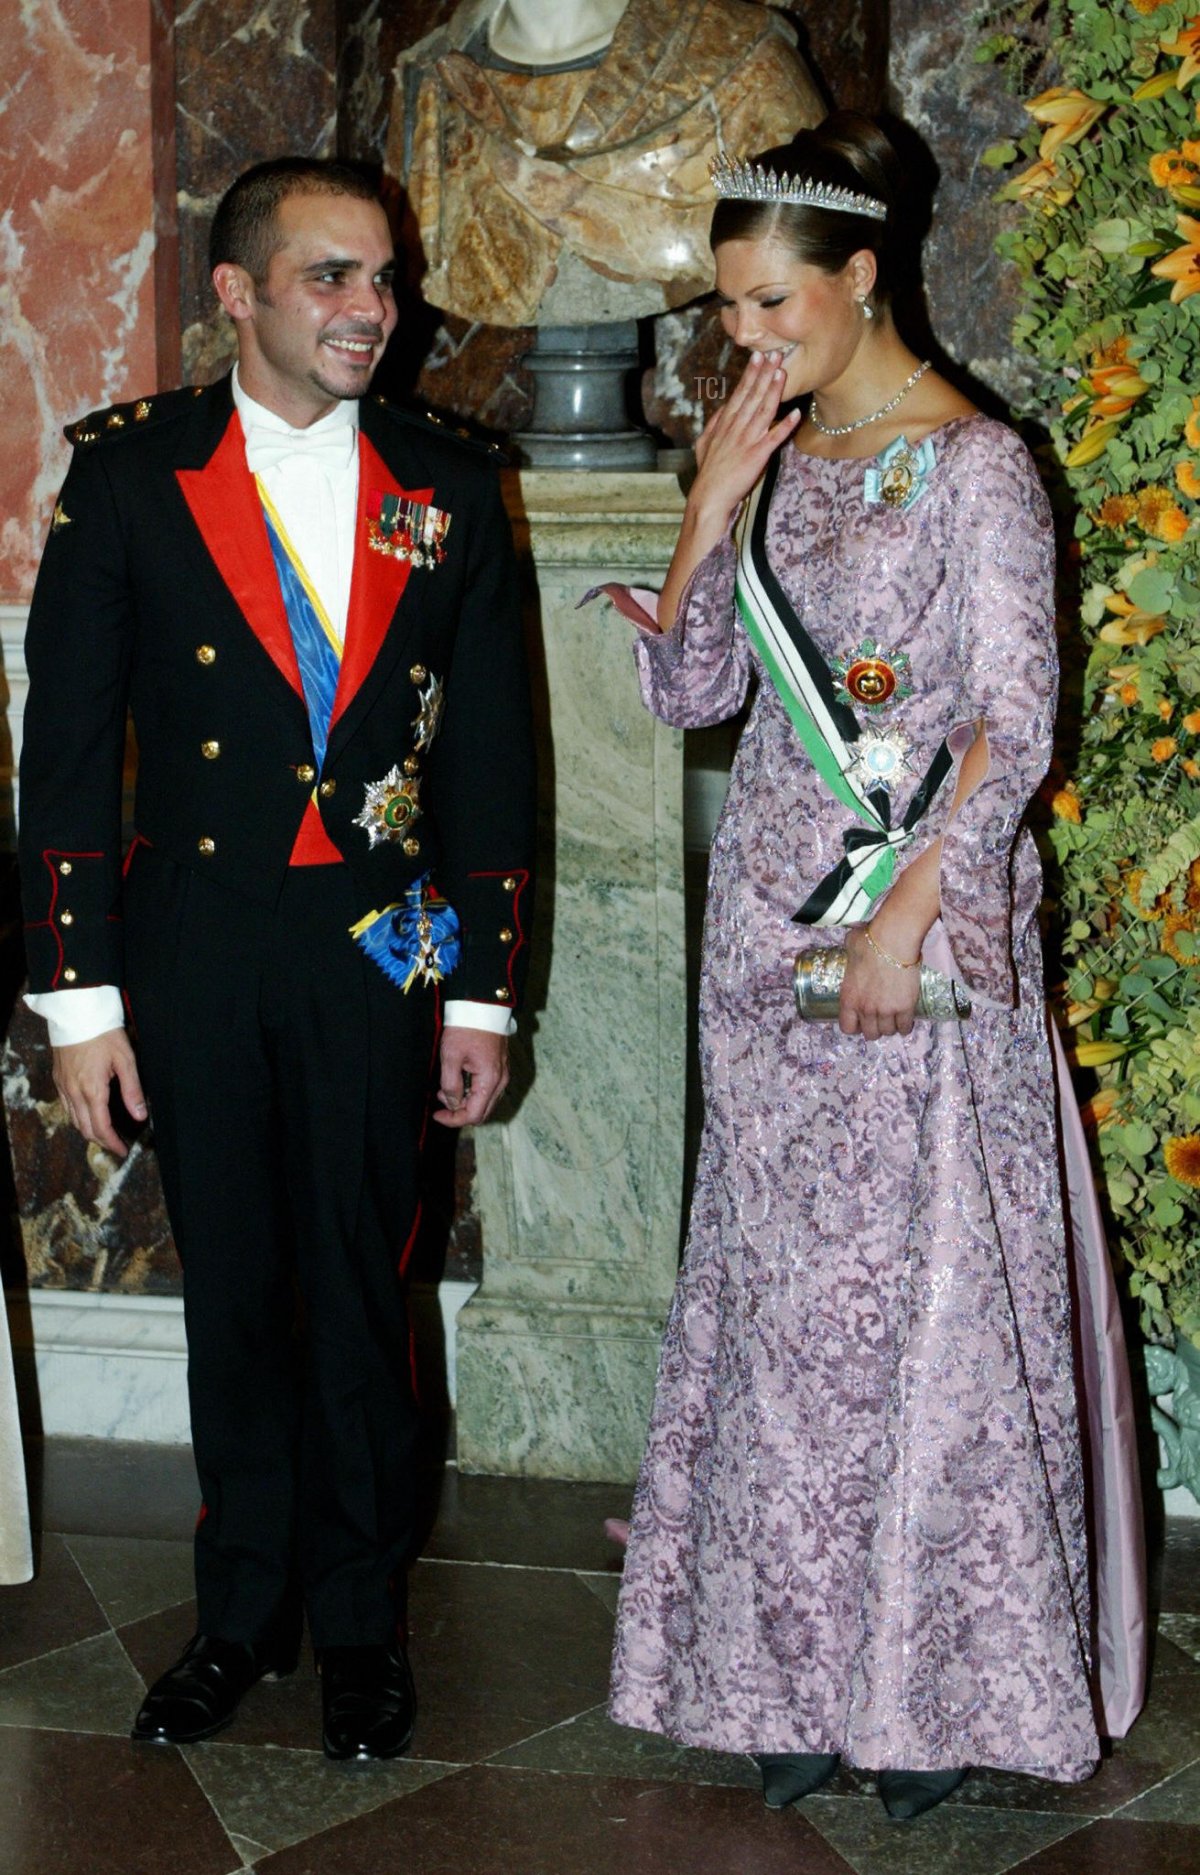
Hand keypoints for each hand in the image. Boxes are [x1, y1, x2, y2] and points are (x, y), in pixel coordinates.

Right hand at [52, 1028, 147, 1156]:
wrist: (76, 1013)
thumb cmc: (103, 1034)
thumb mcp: (125, 1059)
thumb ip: (132, 1090)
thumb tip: (140, 1116)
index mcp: (92, 1089)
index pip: (101, 1127)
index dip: (112, 1143)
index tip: (123, 1151)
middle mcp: (74, 1092)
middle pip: (85, 1128)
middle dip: (101, 1141)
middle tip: (116, 1146)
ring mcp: (63, 1086)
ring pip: (73, 1120)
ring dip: (88, 1131)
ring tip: (104, 1136)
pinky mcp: (58, 1079)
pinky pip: (66, 1107)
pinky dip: (78, 1118)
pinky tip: (88, 1116)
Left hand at [433, 1026, 508, 1128]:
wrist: (482, 1006)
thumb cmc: (466, 1028)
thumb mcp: (451, 1057)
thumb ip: (450, 1084)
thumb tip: (451, 1103)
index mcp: (489, 1080)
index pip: (473, 1114)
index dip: (453, 1119)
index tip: (437, 1114)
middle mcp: (501, 1081)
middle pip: (482, 1112)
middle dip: (459, 1112)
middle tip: (440, 1101)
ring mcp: (502, 1075)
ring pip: (484, 1102)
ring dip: (465, 1102)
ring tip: (446, 1088)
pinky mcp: (500, 1068)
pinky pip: (487, 1090)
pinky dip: (472, 1092)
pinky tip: (458, 1081)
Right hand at [691, 351, 801, 525]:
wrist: (709, 497)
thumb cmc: (708, 473)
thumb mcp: (703, 443)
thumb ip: (714, 424)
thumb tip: (723, 409)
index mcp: (725, 423)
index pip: (740, 393)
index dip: (750, 374)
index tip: (757, 356)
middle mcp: (736, 428)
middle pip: (753, 396)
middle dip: (764, 374)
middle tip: (775, 353)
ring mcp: (747, 441)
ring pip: (763, 411)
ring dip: (774, 391)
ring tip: (782, 372)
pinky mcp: (756, 456)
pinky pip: (773, 439)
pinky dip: (785, 426)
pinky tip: (796, 414)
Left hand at [838, 926, 920, 1040]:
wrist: (893, 941)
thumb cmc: (870, 941)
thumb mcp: (850, 949)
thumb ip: (851, 955)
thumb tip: (853, 945)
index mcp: (849, 998)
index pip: (847, 1027)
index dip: (855, 1027)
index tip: (861, 1022)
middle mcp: (865, 1009)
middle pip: (870, 1033)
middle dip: (875, 1028)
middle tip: (880, 1019)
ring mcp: (885, 1011)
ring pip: (888, 1032)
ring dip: (890, 1027)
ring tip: (894, 1018)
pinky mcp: (904, 1008)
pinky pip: (905, 1027)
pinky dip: (905, 1026)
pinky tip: (906, 1020)